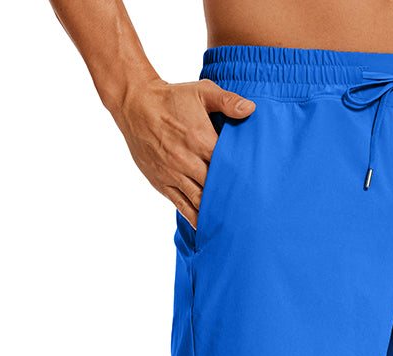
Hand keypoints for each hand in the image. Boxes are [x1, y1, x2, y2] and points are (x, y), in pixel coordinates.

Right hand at [111, 77, 254, 227]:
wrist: (136, 103)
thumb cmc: (172, 98)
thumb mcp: (201, 91)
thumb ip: (228, 101)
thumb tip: (251, 109)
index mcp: (200, 139)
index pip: (227, 166)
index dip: (242, 178)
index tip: (257, 188)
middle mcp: (187, 160)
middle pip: (215, 187)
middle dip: (232, 199)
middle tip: (250, 212)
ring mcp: (173, 173)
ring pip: (199, 200)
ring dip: (215, 212)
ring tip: (233, 225)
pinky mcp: (162, 182)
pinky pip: (181, 205)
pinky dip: (195, 218)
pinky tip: (207, 228)